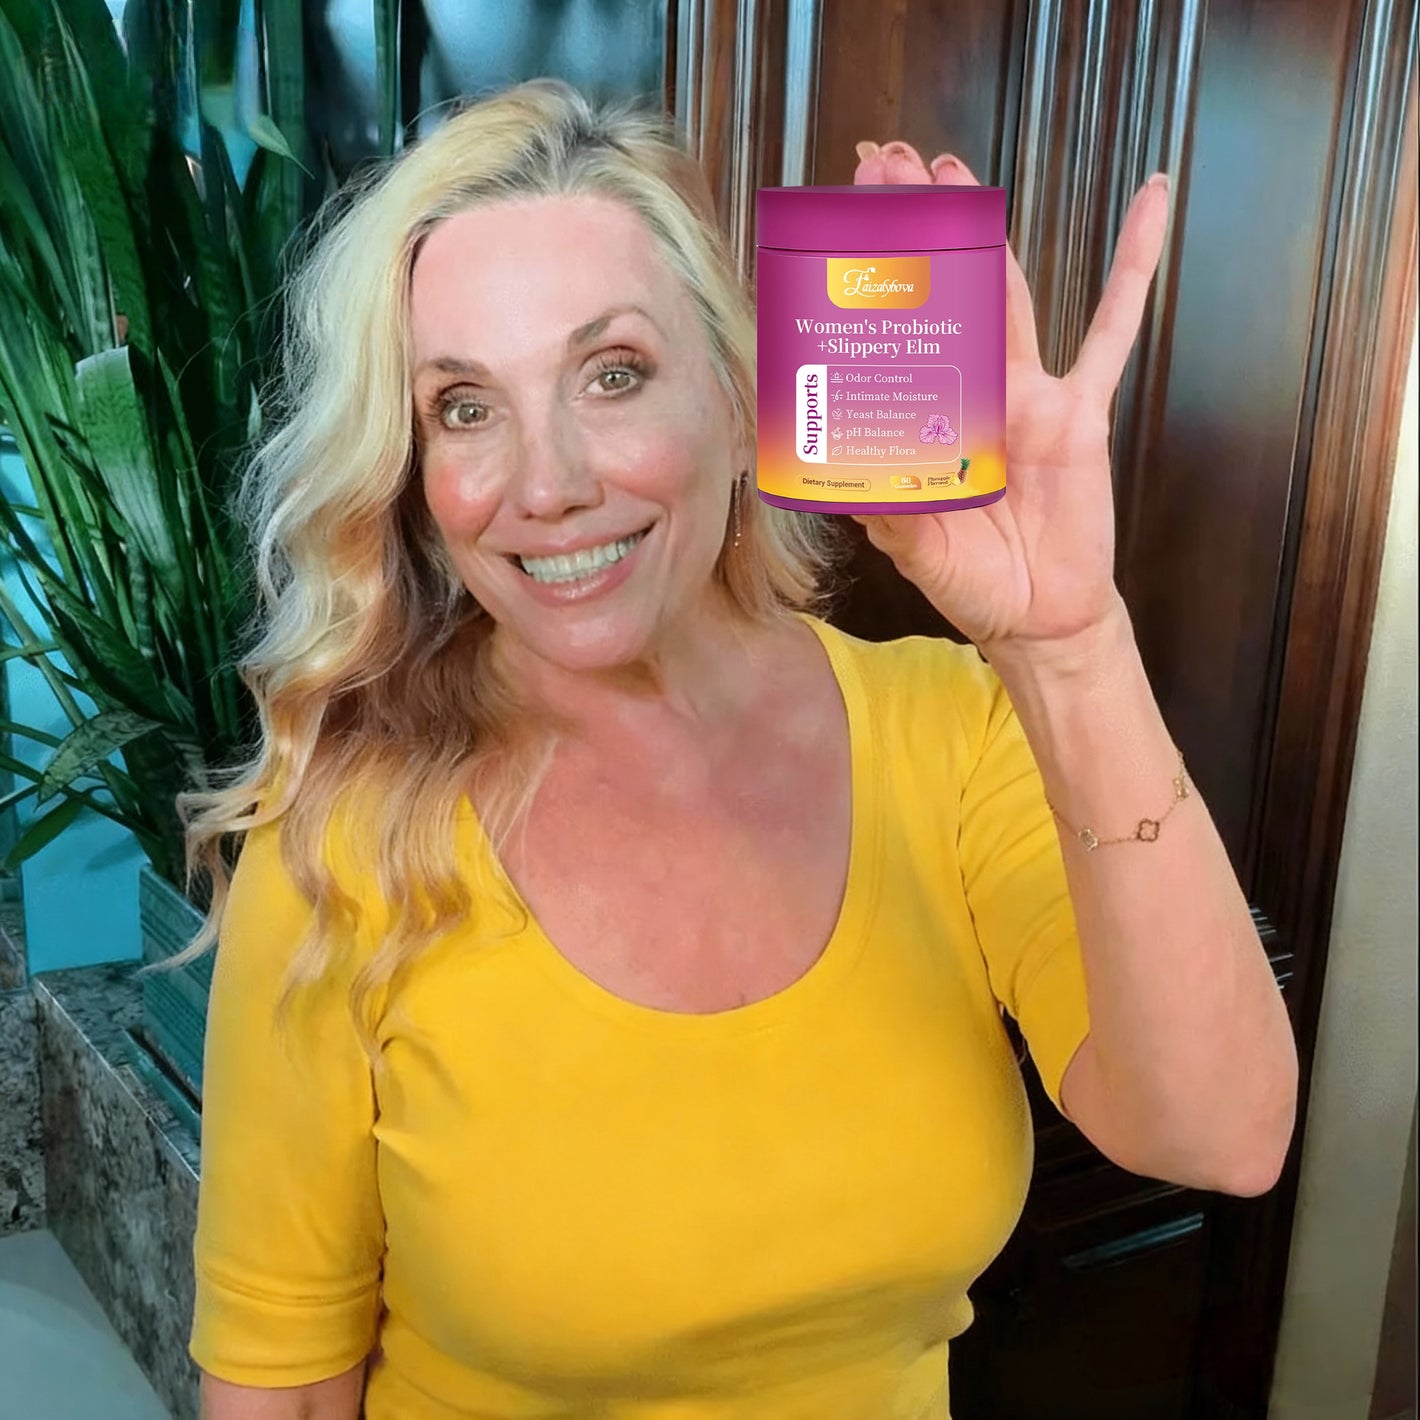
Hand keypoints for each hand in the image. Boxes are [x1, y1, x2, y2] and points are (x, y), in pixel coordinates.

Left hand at [850, 141, 1170, 662]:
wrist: (1039, 620)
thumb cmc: (971, 581)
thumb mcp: (913, 546)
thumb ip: (886, 508)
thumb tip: (836, 474)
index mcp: (926, 422)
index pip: (892, 337)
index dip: (867, 286)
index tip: (836, 226)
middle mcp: (972, 396)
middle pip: (939, 295)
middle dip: (911, 230)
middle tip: (879, 165)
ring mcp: (1029, 396)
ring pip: (1004, 295)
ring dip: (979, 231)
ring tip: (945, 168)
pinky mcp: (1083, 411)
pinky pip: (1113, 329)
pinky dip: (1135, 265)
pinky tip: (1150, 202)